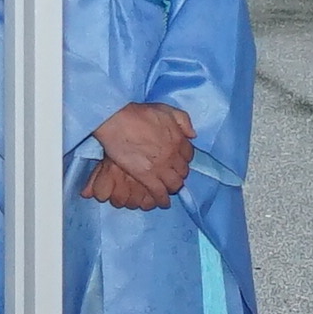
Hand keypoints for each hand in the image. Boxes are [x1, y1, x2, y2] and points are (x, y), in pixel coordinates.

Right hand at [80, 101, 194, 211]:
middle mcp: (173, 155)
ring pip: (174, 184)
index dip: (184, 159)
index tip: (178, 161)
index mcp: (179, 139)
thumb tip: (193, 135)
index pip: (188, 155)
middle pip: (182, 171)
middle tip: (172, 176)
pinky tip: (163, 203)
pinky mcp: (147, 176)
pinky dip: (162, 199)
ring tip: (168, 189)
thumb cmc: (139, 113)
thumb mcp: (166, 110)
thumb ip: (183, 121)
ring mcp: (161, 167)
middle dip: (179, 174)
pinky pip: (159, 192)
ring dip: (172, 187)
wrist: (119, 121)